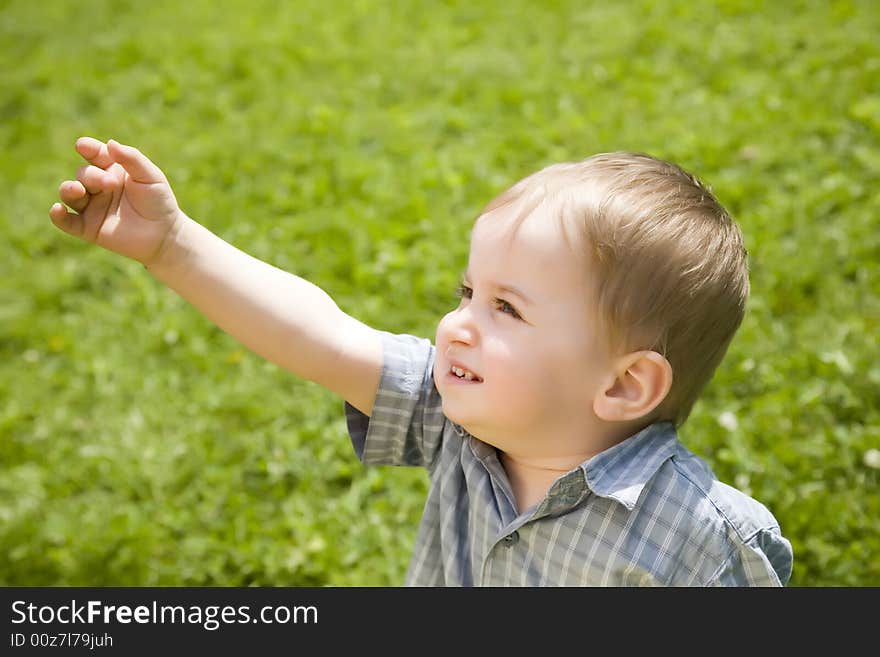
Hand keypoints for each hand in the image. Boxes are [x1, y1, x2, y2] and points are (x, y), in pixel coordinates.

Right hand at [50, 137, 182, 266]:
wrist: (164, 234)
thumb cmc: (159, 201)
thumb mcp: (150, 176)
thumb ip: (131, 158)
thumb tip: (110, 143)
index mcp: (112, 169)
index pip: (94, 154)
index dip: (87, 148)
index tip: (84, 146)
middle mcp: (98, 186)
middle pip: (83, 174)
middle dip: (92, 176)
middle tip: (111, 184)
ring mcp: (92, 207)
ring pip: (70, 193)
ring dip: (69, 189)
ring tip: (77, 190)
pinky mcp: (88, 228)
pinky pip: (66, 222)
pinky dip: (58, 216)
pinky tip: (57, 209)